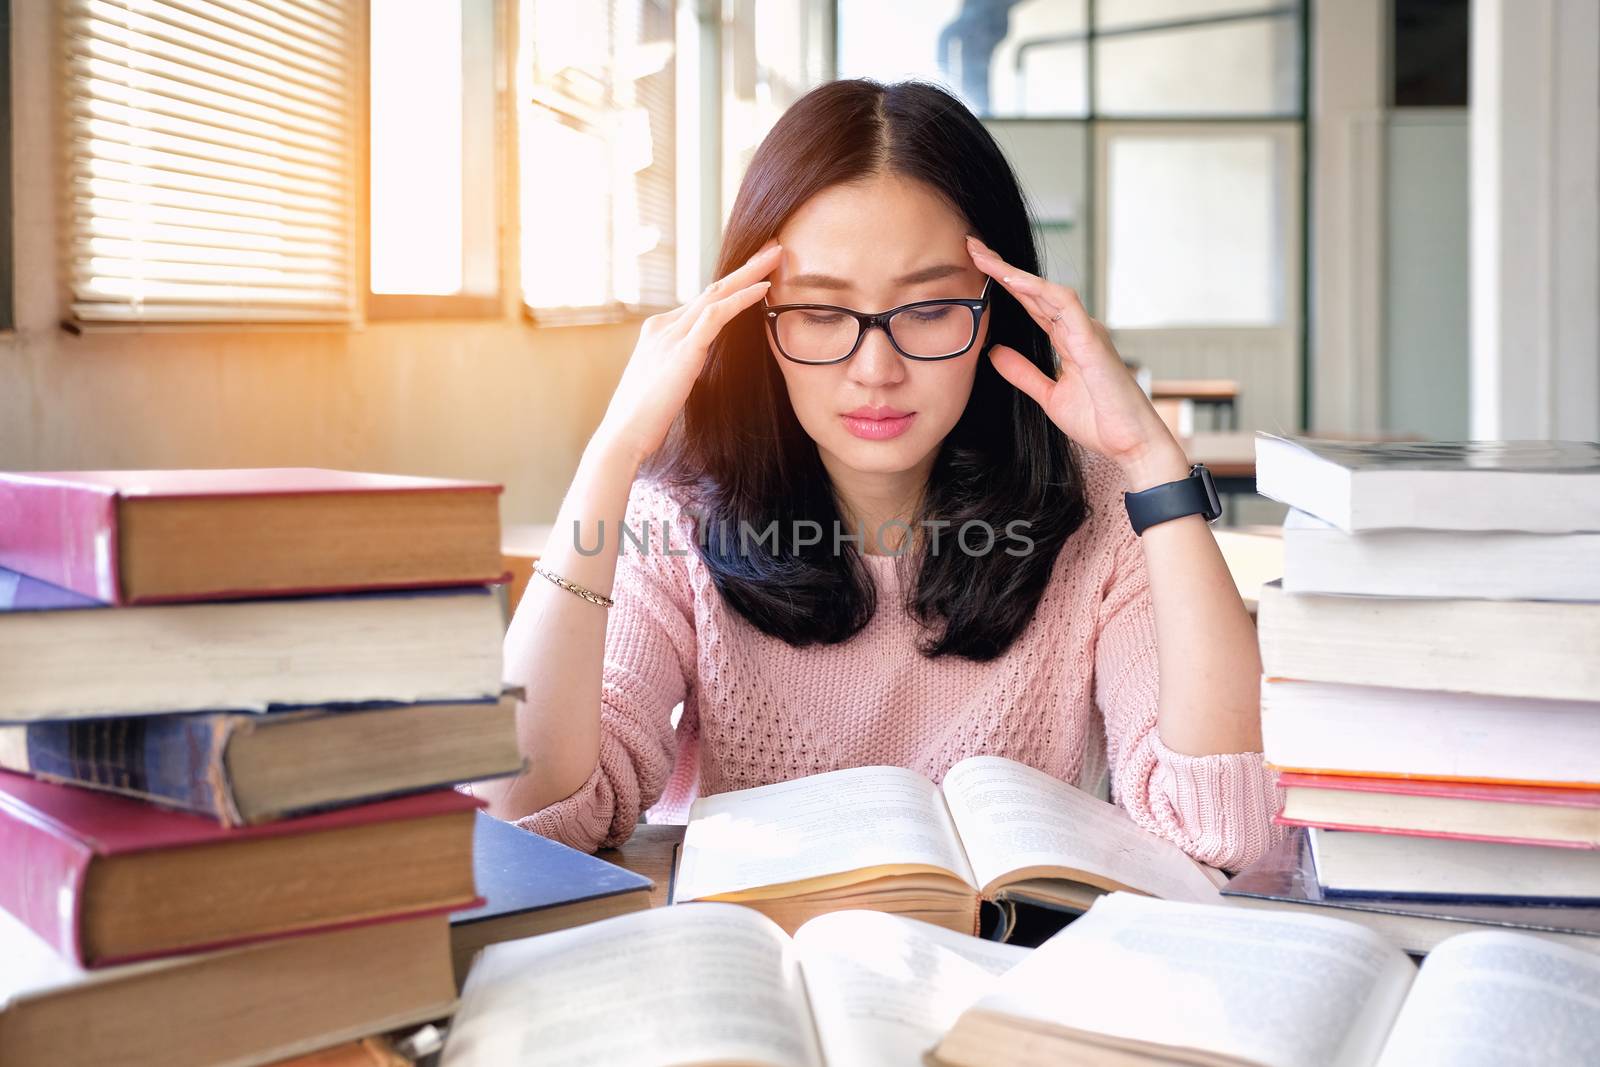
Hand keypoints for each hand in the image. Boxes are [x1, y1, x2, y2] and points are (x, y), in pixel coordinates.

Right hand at [593, 242, 782, 466]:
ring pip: (717, 294)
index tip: (757, 271)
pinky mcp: (683, 350)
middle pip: (712, 288)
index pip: (702, 301)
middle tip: (773, 246)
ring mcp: (671, 335)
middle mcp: (663, 326)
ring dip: (750, 272)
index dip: (732, 284)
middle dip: (745, 266)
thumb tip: (698, 367)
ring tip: (777, 255)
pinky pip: (717, 316)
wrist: (622, 436)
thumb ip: (681, 366)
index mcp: (659, 332)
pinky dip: (742, 299)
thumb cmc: (643, 420)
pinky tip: (763, 287)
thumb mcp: (665, 384)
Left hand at [965, 235, 1188, 490]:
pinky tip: (1013, 280)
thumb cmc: (1100, 421)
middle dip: (1003, 267)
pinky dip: (1038, 290)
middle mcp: (1078, 329)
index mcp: (1068, 340)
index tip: (975, 268)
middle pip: (1035, 290)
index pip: (1030, 304)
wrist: (1132, 444)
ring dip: (1014, 272)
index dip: (1004, 284)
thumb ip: (1023, 372)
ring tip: (984, 256)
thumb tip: (994, 352)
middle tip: (971, 246)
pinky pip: (1064, 306)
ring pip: (1047, 290)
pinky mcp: (1092, 341)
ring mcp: (1086, 332)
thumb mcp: (1049, 396)